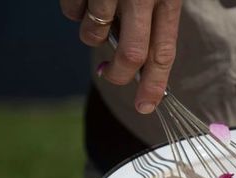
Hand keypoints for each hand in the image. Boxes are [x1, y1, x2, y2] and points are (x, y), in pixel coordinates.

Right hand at [60, 0, 182, 112]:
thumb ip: (153, 18)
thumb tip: (141, 59)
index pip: (163, 54)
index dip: (154, 85)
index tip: (145, 106)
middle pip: (131, 55)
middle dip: (118, 74)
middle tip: (111, 74)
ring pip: (95, 35)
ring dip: (92, 35)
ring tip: (98, 13)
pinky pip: (72, 14)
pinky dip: (74, 12)